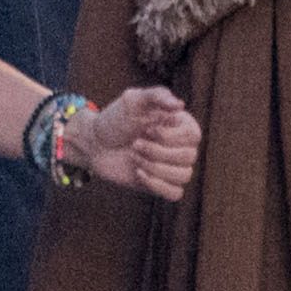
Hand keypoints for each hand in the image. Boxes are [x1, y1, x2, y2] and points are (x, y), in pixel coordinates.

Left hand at [82, 86, 201, 201]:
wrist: (96, 142)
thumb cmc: (116, 118)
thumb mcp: (133, 100)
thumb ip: (157, 96)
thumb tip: (180, 105)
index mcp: (180, 124)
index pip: (193, 135)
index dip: (169, 136)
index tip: (146, 129)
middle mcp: (181, 146)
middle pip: (189, 156)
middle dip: (158, 152)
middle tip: (134, 143)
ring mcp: (173, 166)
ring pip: (184, 176)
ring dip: (155, 167)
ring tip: (134, 157)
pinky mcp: (162, 184)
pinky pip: (175, 193)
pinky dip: (157, 185)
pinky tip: (138, 173)